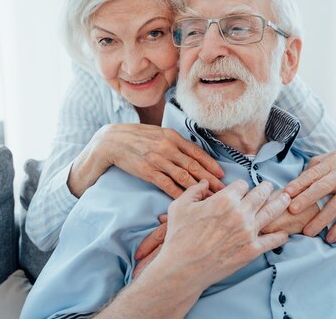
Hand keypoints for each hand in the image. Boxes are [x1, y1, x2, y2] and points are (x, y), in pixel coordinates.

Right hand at [68, 124, 224, 197]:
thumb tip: (192, 153)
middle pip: (194, 166)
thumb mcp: (158, 133)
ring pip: (184, 177)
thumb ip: (175, 142)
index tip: (222, 174)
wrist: (112, 141)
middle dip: (211, 179)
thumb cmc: (137, 138)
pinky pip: (168, 185)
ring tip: (211, 198)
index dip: (211, 164)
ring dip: (199, 189)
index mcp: (172, 137)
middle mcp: (168, 147)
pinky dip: (180, 194)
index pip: (197, 152)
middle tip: (223, 190)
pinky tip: (189, 201)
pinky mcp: (148, 172)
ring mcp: (158, 160)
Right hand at [134, 195, 317, 270]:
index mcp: (224, 200)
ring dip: (281, 203)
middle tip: (270, 187)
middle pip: (261, 194)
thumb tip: (204, 183)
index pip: (242, 184)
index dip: (241, 186)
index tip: (241, 189)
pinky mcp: (252, 250)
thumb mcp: (180, 206)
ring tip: (286, 198)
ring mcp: (248, 232)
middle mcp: (240, 213)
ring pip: (271, 212)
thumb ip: (194, 190)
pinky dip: (280, 235)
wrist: (183, 268)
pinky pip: (272, 240)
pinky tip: (284, 232)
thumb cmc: (179, 237)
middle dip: (266, 189)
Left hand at [284, 150, 335, 241]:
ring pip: (335, 205)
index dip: (299, 183)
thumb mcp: (335, 156)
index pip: (313, 173)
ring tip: (307, 232)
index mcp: (332, 162)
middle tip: (292, 210)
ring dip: (321, 220)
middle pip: (322, 187)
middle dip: (306, 199)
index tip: (286, 193)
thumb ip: (316, 165)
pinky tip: (331, 238)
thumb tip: (296, 178)